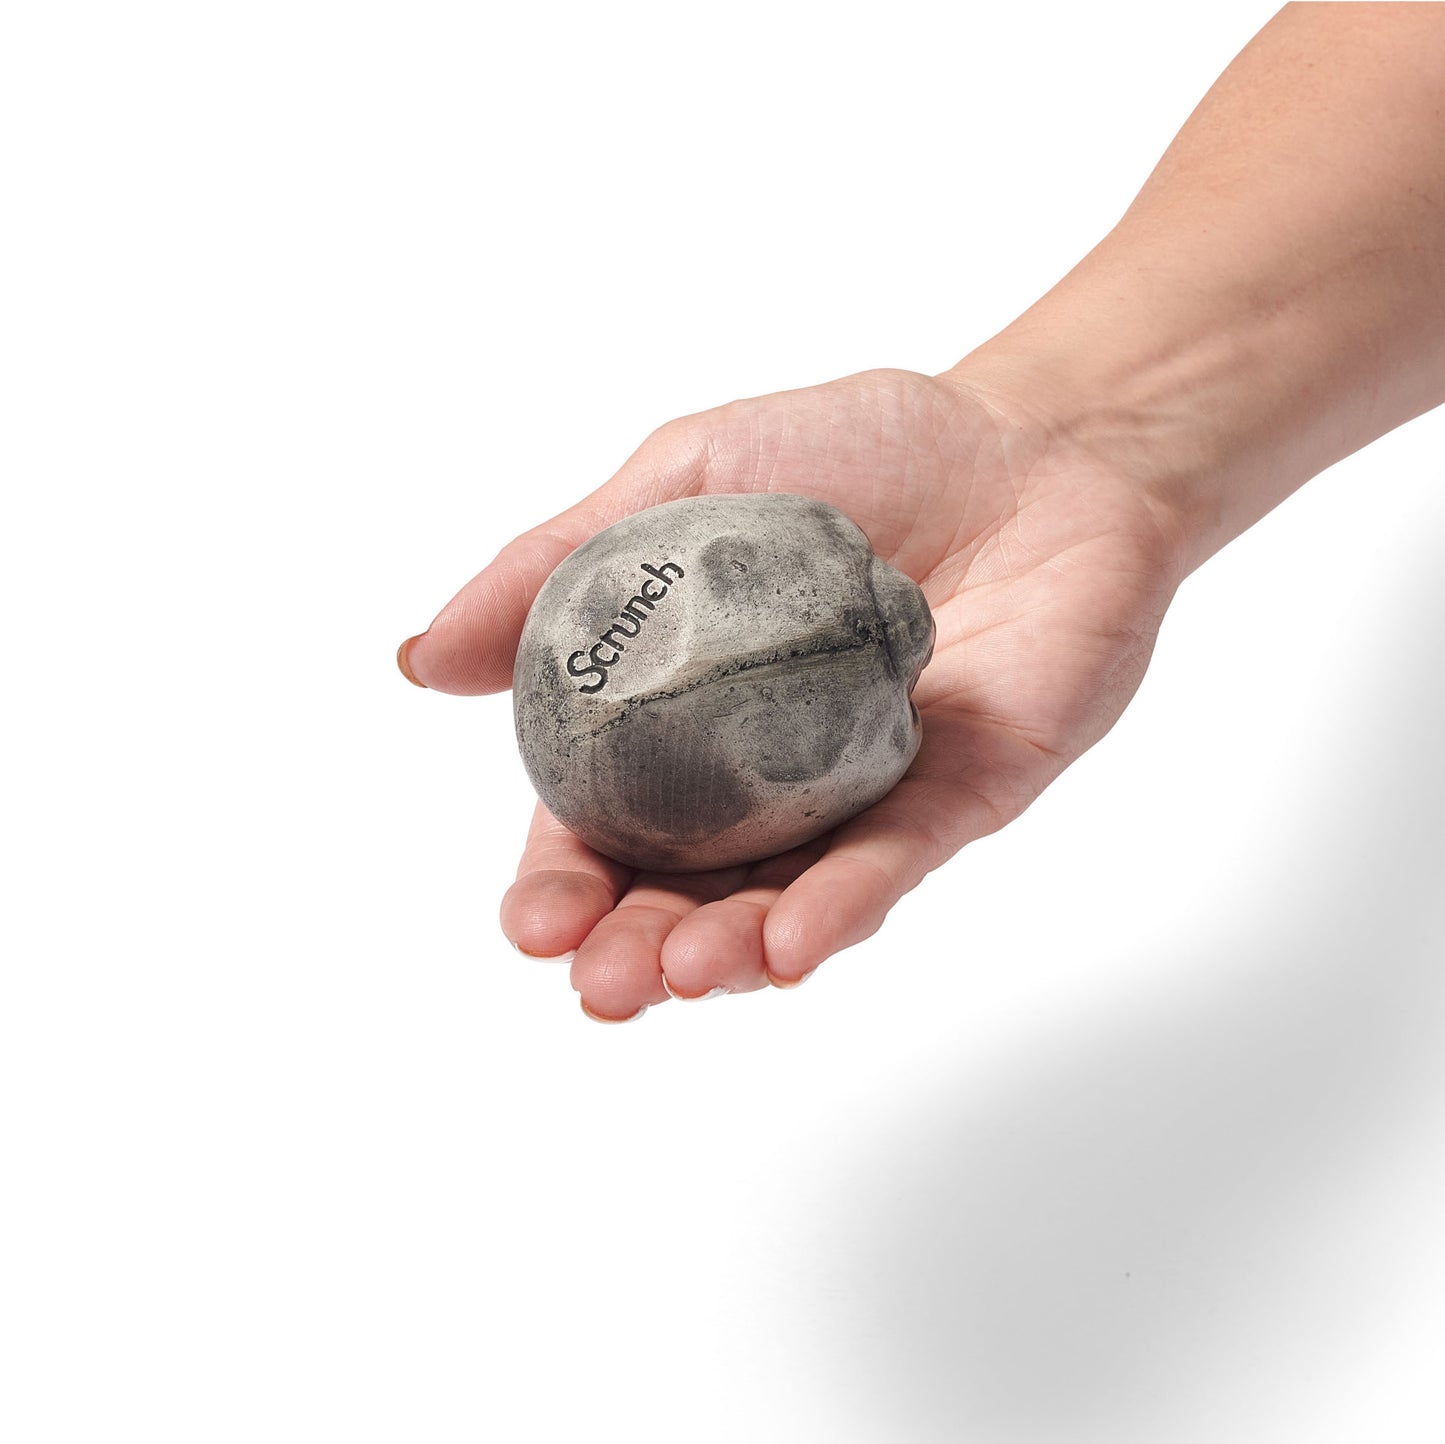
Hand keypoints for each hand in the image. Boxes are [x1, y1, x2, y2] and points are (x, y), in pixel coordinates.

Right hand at [399, 366, 1185, 1019]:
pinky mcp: (962, 795)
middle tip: (599, 986)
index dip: (564, 884)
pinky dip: (843, 904)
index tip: (532, 926)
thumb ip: (555, 568)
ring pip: (786, 900)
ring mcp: (865, 796)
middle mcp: (770, 777)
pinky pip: (896, 862)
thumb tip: (418, 661)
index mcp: (691, 716)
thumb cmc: (860, 446)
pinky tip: (793, 939)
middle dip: (637, 951)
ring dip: (731, 952)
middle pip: (686, 890)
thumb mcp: (680, 478)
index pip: (606, 824)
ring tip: (683, 975)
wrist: (1036, 437)